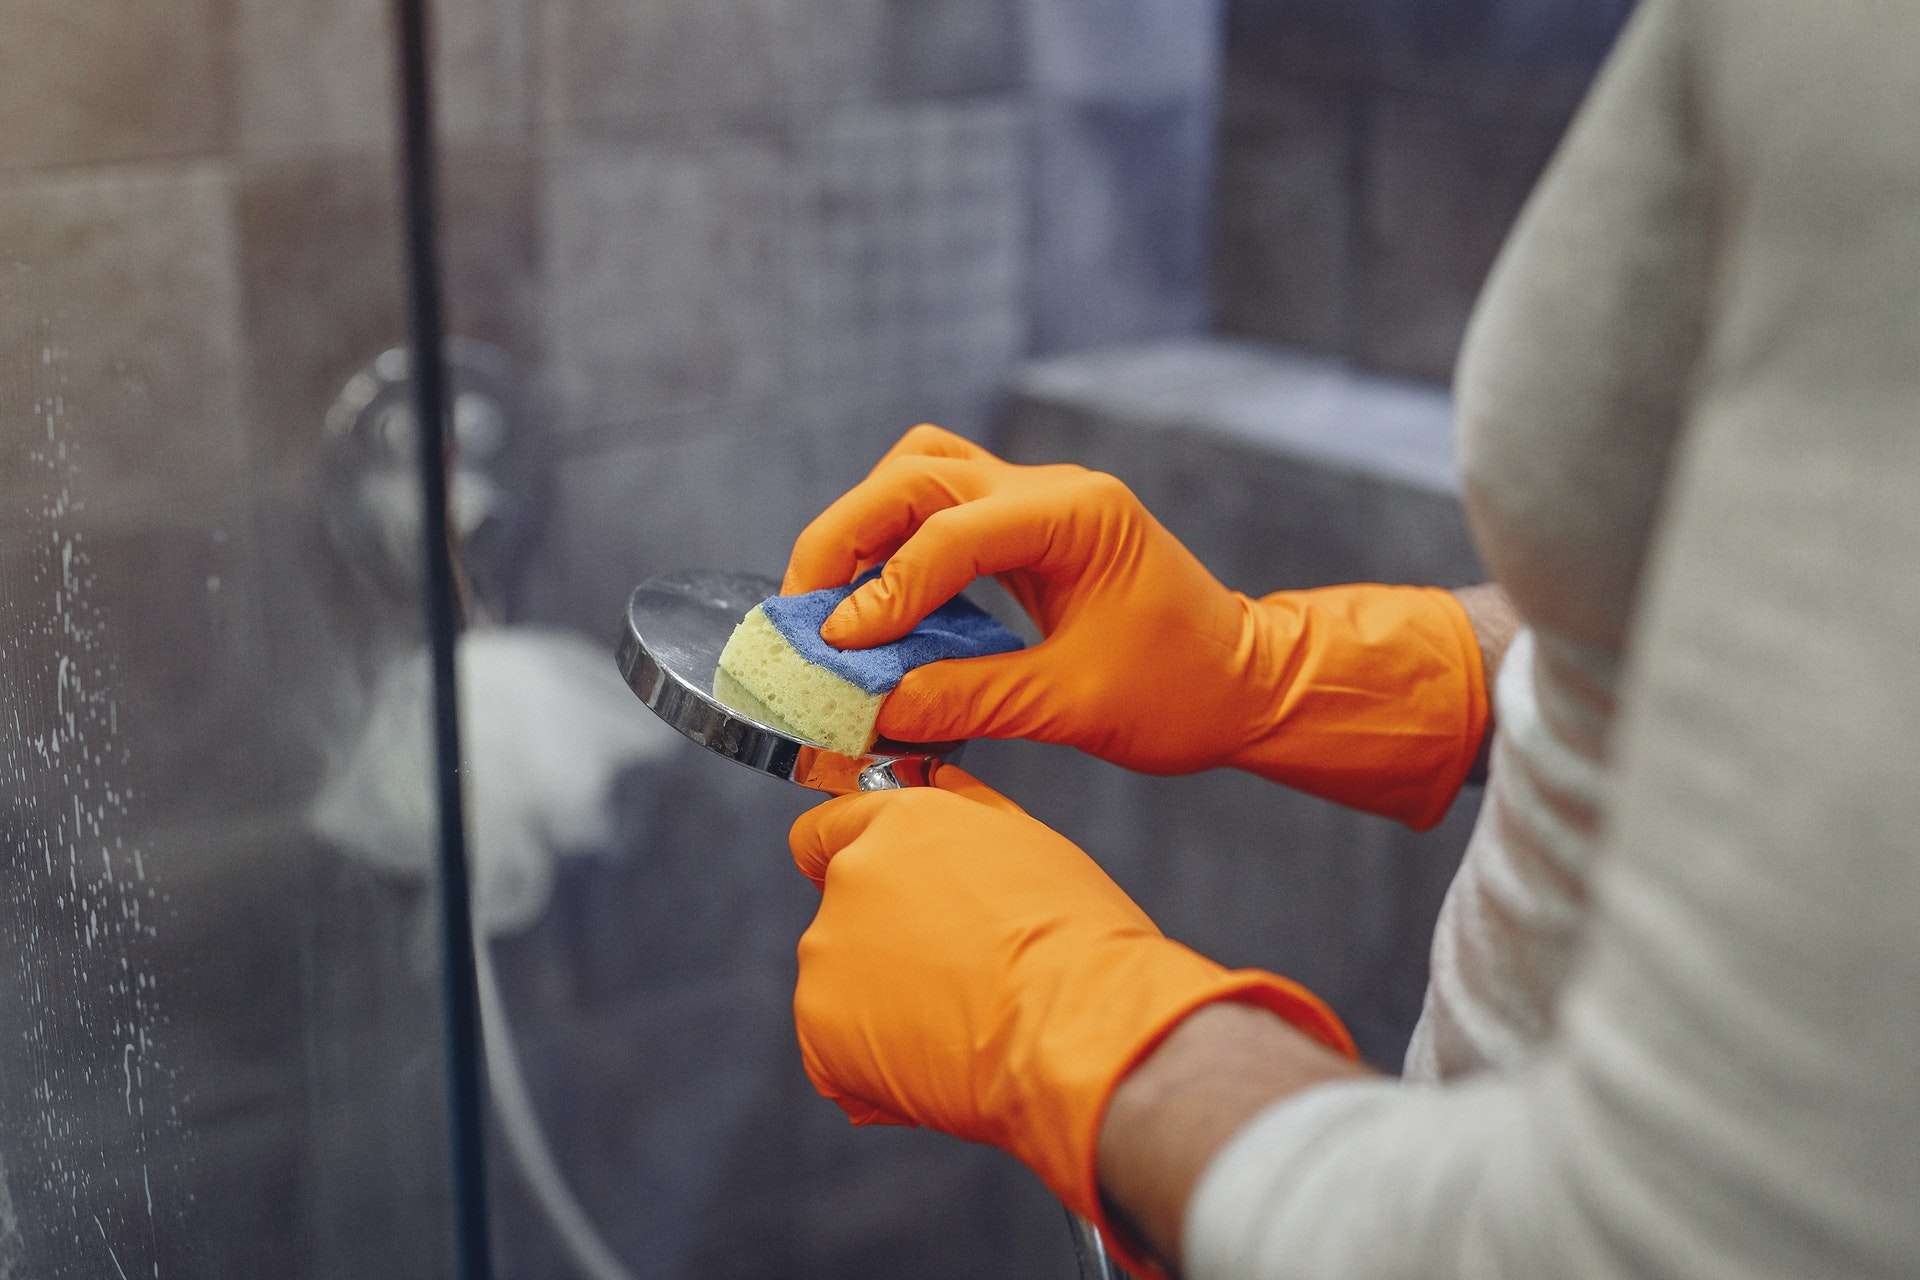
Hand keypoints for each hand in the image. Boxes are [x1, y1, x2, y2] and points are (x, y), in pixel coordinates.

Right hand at [784, 425, 1488, 827]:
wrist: (1247, 683)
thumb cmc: (1182, 693)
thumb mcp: (1071, 707)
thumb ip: (968, 698)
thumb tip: (872, 706)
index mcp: (1079, 517)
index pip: (951, 533)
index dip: (884, 590)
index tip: (835, 644)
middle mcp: (1054, 491)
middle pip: (918, 474)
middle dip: (847, 536)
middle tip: (802, 608)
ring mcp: (1040, 502)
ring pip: (924, 473)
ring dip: (865, 526)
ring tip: (828, 598)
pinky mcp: (1028, 529)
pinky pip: (942, 510)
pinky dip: (896, 545)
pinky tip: (875, 603)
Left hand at [788, 764, 1351, 1231]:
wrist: (1102, 1035)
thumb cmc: (1092, 938)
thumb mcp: (1025, 844)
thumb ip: (961, 817)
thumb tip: (927, 785)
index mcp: (898, 822)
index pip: (830, 818)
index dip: (862, 847)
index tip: (884, 874)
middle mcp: (848, 882)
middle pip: (842, 899)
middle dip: (887, 925)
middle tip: (963, 963)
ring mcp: (832, 961)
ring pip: (846, 973)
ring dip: (887, 991)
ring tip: (971, 1017)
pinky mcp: (831, 1036)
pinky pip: (843, 1044)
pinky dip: (878, 1053)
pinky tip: (948, 1058)